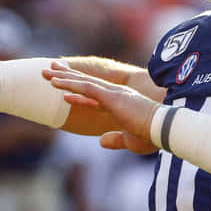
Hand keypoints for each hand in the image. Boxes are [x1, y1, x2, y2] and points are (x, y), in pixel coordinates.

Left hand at [44, 62, 158, 153]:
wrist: (164, 129)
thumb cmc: (152, 136)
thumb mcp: (131, 141)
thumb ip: (116, 139)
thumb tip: (101, 141)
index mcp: (121, 103)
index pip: (94, 96)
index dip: (78, 92)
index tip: (64, 88)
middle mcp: (116, 94)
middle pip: (86, 83)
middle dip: (67, 76)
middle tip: (50, 69)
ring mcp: (113, 93)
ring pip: (83, 82)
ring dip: (63, 77)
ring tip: (46, 73)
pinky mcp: (111, 96)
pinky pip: (86, 88)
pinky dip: (70, 84)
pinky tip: (56, 83)